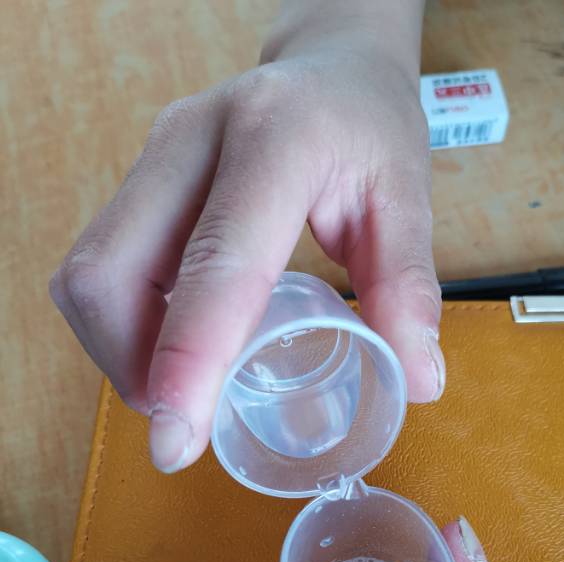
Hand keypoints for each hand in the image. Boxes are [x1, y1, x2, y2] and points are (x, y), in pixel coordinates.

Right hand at [50, 0, 442, 473]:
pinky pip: (99, 267)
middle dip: (134, 365)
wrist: (328, 65)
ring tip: (178, 390)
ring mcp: (154, 156)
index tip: (176, 440)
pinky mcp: (138, 177)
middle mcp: (192, 139)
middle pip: (111, 271)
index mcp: (276, 139)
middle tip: (183, 419)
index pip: (216, 260)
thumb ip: (409, 289)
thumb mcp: (407, 197)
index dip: (188, 357)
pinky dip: (123, 325)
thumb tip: (420, 385)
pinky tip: (167, 347)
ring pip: (89, 274)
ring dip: (121, 350)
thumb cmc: (369, 129)